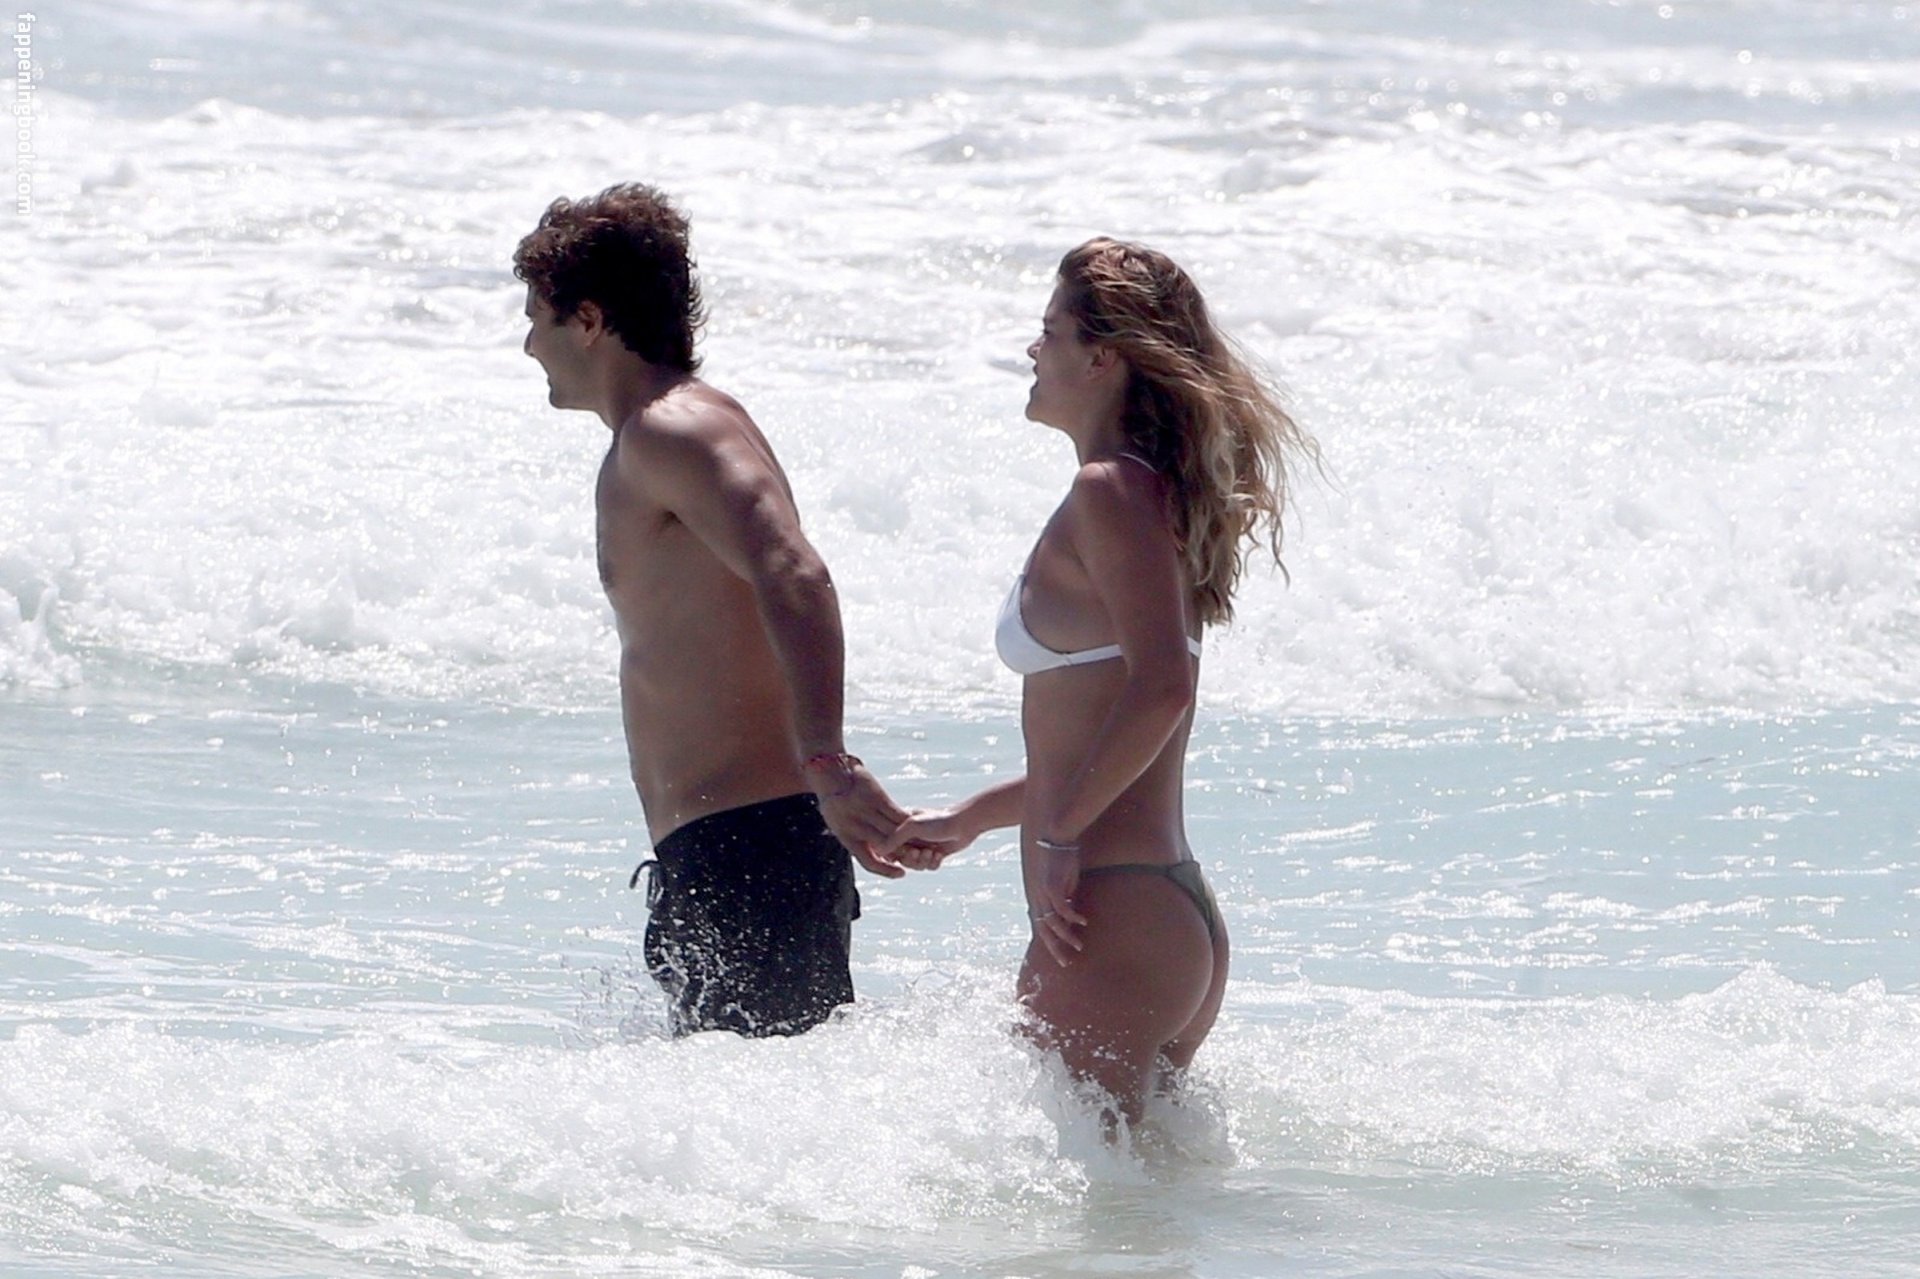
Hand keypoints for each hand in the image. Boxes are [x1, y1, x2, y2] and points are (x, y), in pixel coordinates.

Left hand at [812, 760, 908, 878]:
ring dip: (910, 839)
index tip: (902, 873)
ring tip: (923, 844)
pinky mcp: (877, 797)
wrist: (830, 771)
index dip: (887, 871)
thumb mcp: (838, 822)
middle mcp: (856, 827)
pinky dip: (909, 822)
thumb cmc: (834, 801)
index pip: (869, 862)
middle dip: (904, 855)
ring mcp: (866, 812)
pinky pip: (897, 814)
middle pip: (886, 847)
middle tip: (918, 859)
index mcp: (846, 837)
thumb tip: (871, 853)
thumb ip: (854, 838)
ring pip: (894, 832)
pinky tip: (917, 823)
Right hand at [877, 808, 979, 870]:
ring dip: (924, 862)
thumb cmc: (938, 821)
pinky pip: (929, 867)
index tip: (907, 849)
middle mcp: (911, 837)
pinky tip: (940, 854)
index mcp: (902, 827)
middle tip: (920, 852)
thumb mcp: (913, 826)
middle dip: (911, 860)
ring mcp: (924, 845)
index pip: (889, 847)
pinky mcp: (936, 853)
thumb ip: (894, 837)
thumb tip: (880, 851)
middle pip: (902, 859)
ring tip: (932, 853)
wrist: (965, 823)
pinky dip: (934, 863)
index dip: (897, 853)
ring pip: (916, 865)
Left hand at [1029, 840, 1087, 965]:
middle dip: (1054, 948)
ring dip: (1066, 936)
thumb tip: (1071, 911)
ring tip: (1079, 946)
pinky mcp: (1052, 886)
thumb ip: (1064, 897)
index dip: (1050, 942)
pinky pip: (1062, 908)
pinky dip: (1073, 917)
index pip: (1041, 926)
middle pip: (1043, 930)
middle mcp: (1037, 898)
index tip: (1060, 955)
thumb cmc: (1059, 858)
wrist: (1055, 836)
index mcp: (1038, 899)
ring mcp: (1043, 893)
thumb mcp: (1061, 882)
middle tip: (1066, 963)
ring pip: (1053, 923)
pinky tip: (1084, 922)